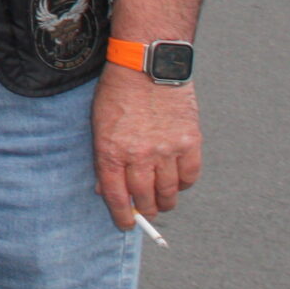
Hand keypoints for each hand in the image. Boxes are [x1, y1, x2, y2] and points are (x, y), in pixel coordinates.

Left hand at [92, 64, 203, 228]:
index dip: (122, 215)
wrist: (146, 64)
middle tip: (146, 213)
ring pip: (169, 192)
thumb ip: (103, 156)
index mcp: (111, 150)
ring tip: (162, 202)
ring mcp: (167, 150)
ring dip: (165, 202)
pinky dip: (184, 184)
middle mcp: (139, 155)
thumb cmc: (118, 91)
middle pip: (145, 198)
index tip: (125, 224)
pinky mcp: (190, 142)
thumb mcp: (99, 123)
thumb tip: (105, 188)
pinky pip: (190, 176)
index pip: (117, 196)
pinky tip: (178, 182)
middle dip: (145, 211)